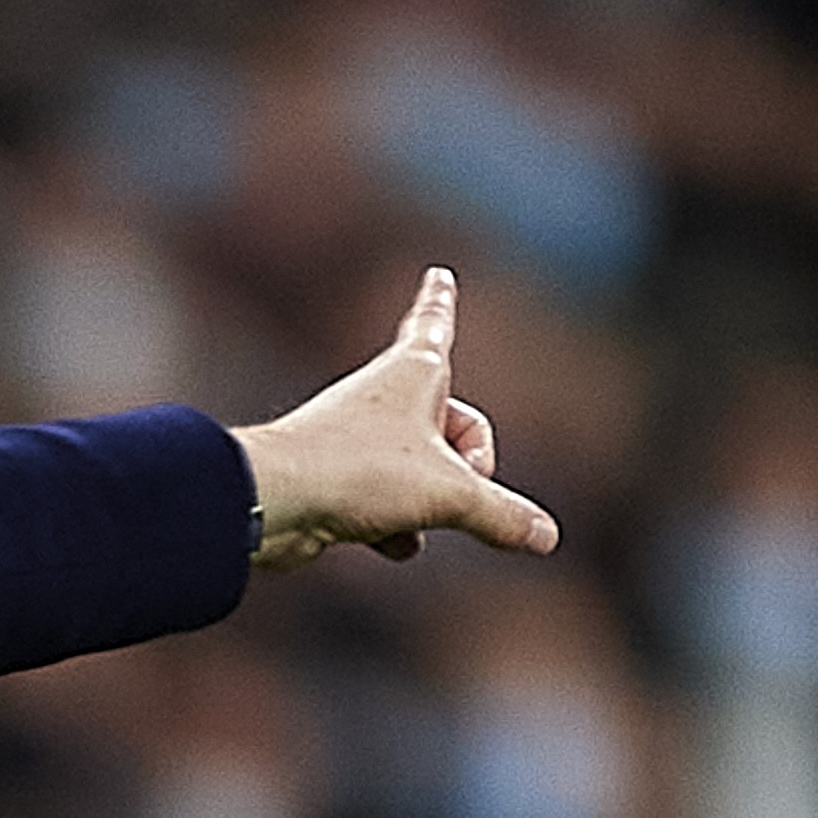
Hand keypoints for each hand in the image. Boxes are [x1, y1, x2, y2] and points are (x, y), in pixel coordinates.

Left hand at [237, 268, 558, 571]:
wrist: (272, 501)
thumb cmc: (358, 472)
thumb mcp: (450, 494)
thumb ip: (501, 514)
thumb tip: (546, 537)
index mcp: (412, 374)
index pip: (435, 325)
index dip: (441, 303)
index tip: (438, 275)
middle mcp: (382, 399)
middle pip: (453, 427)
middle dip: (470, 464)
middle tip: (466, 480)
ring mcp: (356, 440)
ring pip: (421, 471)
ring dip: (432, 503)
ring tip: (415, 513)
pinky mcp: (336, 482)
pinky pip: (386, 504)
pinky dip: (398, 527)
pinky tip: (396, 543)